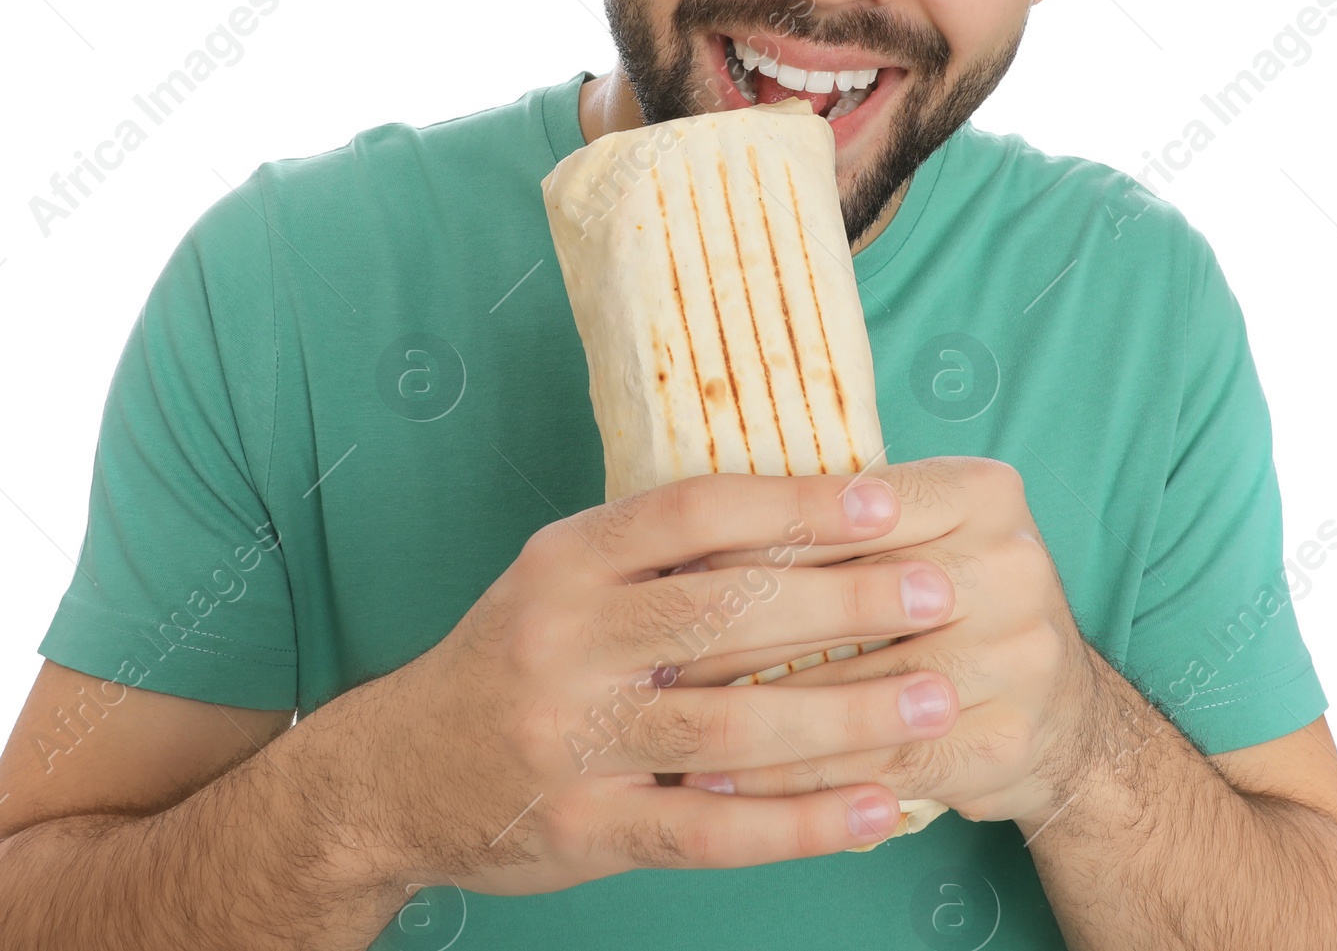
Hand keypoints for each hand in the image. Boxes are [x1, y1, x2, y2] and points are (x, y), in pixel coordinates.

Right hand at [365, 472, 962, 896]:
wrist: (395, 773)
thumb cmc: (509, 656)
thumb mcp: (559, 576)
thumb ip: (656, 553)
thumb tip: (799, 518)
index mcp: (567, 559)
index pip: (694, 513)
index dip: (795, 504)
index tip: (884, 505)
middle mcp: (566, 638)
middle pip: (728, 612)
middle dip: (848, 602)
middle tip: (942, 594)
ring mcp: (574, 740)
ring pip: (733, 728)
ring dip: (847, 717)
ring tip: (935, 702)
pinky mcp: (586, 829)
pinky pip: (712, 831)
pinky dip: (803, 823)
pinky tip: (876, 808)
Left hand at [678, 457, 1107, 826]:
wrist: (1061, 711)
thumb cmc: (946, 603)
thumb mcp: (914, 535)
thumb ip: (836, 523)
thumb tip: (692, 532)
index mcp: (983, 493)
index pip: (850, 510)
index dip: (758, 540)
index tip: (674, 568)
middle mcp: (1013, 566)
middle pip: (850, 599)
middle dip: (741, 629)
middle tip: (654, 650)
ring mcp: (1020, 657)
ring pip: (853, 689)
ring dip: (751, 715)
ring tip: (668, 724)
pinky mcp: (1006, 742)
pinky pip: (874, 763)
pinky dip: (793, 780)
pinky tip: (723, 786)